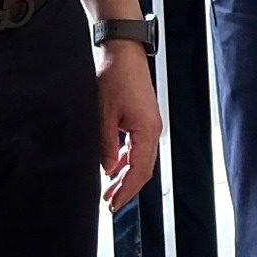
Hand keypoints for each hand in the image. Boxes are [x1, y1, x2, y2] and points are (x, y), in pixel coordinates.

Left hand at [95, 48, 163, 206]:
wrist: (123, 52)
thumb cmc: (115, 76)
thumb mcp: (103, 114)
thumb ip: (106, 145)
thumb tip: (107, 168)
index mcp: (147, 131)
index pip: (139, 171)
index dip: (127, 190)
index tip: (114, 204)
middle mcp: (153, 130)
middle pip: (143, 169)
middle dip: (127, 187)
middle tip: (110, 202)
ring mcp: (149, 125)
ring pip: (140, 159)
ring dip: (125, 174)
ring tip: (110, 188)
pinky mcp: (144, 120)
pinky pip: (137, 147)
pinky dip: (126, 160)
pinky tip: (114, 166)